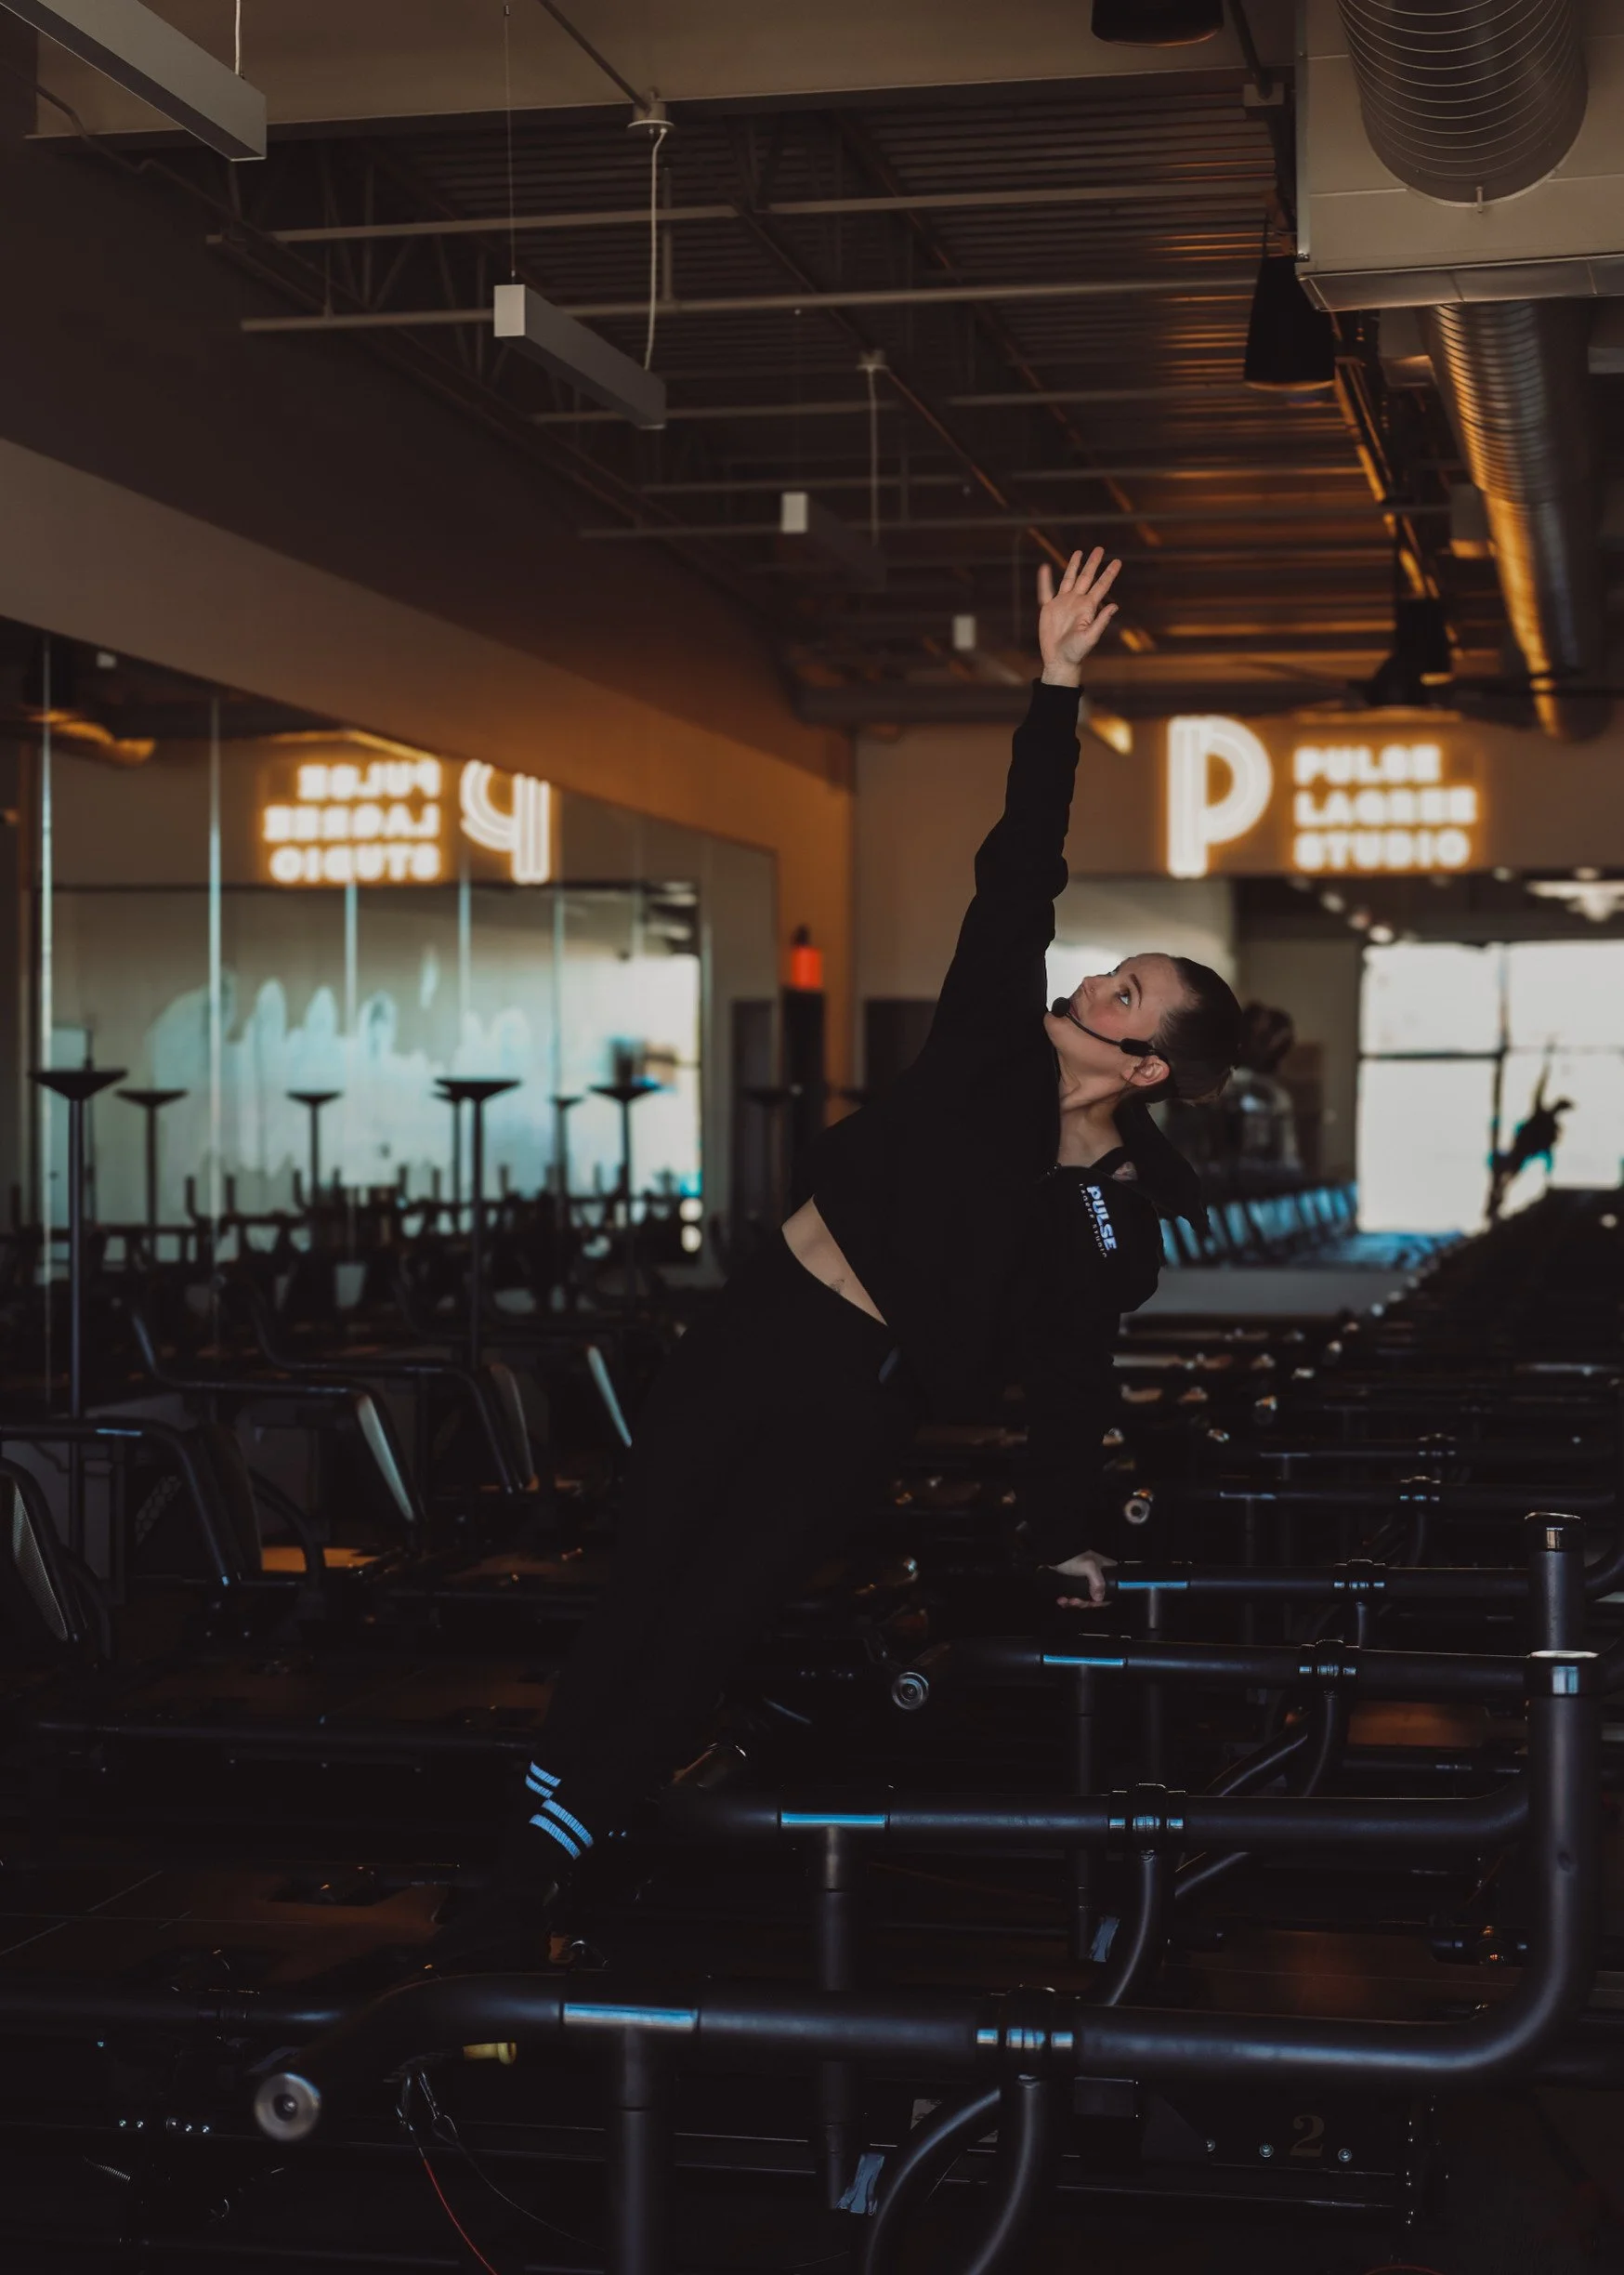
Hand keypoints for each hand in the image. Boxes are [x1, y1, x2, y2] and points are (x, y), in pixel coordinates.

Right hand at [1037, 549, 1121, 687]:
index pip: (1101, 586)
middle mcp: (1077, 602)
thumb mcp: (1091, 637)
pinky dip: (1045, 580)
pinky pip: (1046, 591)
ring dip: (1074, 566)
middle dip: (1093, 563)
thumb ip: (1102, 621)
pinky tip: (1045, 568)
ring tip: (1079, 552)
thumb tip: (1115, 606)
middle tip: (1100, 548)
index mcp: (1089, 607)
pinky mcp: (1049, 609)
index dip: (1109, 574)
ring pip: (1069, 579)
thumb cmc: (1077, 652)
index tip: (1117, 561)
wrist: (1060, 660)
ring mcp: (1063, 603)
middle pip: (1086, 578)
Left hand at [1050, 1550, 1116, 1608]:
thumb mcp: (1090, 1567)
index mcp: (1104, 1569)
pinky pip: (1072, 1596)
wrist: (1053, 1554)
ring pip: (1083, 1597)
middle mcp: (1095, 1575)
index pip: (1113, 1585)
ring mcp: (1083, 1580)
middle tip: (1078, 1601)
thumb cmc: (1074, 1556)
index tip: (1096, 1603)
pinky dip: (1067, 1600)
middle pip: (1096, 1595)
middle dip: (1086, 1602)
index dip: (1106, 1596)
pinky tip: (1062, 1600)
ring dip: (1075, 1602)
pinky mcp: (1072, 1583)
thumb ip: (1098, 1582)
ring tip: (1068, 1601)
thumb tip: (1099, 1598)